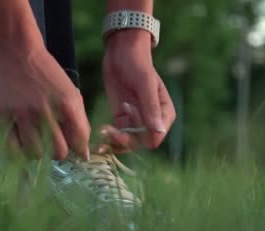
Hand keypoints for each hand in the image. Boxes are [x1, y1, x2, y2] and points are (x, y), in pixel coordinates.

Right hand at [0, 45, 89, 159]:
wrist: (16, 51)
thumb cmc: (46, 74)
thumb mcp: (69, 92)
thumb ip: (79, 120)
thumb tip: (84, 154)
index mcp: (67, 104)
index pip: (80, 141)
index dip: (79, 150)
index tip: (75, 150)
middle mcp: (46, 111)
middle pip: (59, 153)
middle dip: (60, 154)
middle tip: (55, 147)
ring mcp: (23, 114)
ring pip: (36, 154)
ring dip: (40, 152)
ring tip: (37, 142)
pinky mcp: (3, 116)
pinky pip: (13, 147)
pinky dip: (20, 149)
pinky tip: (23, 141)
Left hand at [100, 29, 175, 153]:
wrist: (121, 53)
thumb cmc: (137, 64)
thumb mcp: (144, 85)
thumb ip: (151, 108)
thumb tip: (158, 131)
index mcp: (164, 114)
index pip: (156, 137)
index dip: (141, 135)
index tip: (127, 115)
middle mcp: (152, 121)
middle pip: (140, 142)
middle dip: (125, 139)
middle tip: (109, 130)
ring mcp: (136, 121)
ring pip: (128, 142)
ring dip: (115, 141)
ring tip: (103, 131)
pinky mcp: (122, 119)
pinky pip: (118, 135)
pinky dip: (110, 138)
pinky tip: (100, 136)